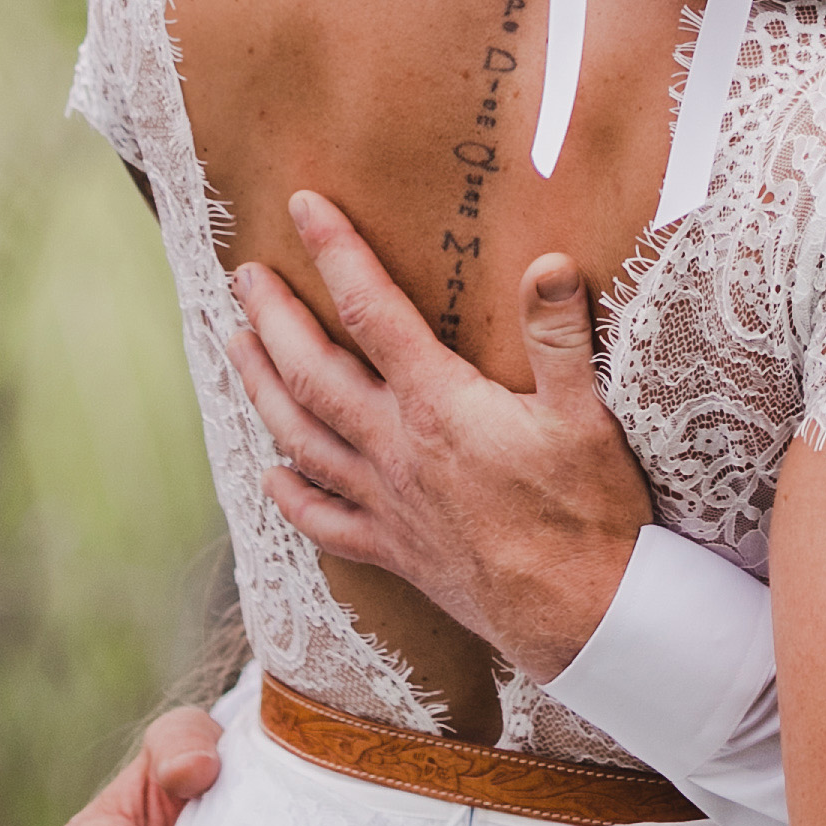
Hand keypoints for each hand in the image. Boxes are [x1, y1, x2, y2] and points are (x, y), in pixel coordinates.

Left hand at [231, 187, 656, 680]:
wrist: (585, 618)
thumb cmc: (591, 517)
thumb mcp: (587, 417)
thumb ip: (559, 338)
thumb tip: (546, 262)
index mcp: (439, 407)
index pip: (372, 313)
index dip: (336, 255)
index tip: (304, 207)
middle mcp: (397, 452)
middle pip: (312, 374)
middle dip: (273, 319)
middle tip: (243, 277)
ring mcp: (388, 506)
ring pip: (301, 439)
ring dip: (261, 390)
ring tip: (234, 347)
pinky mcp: (395, 552)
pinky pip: (324, 521)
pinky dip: (290, 493)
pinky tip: (270, 473)